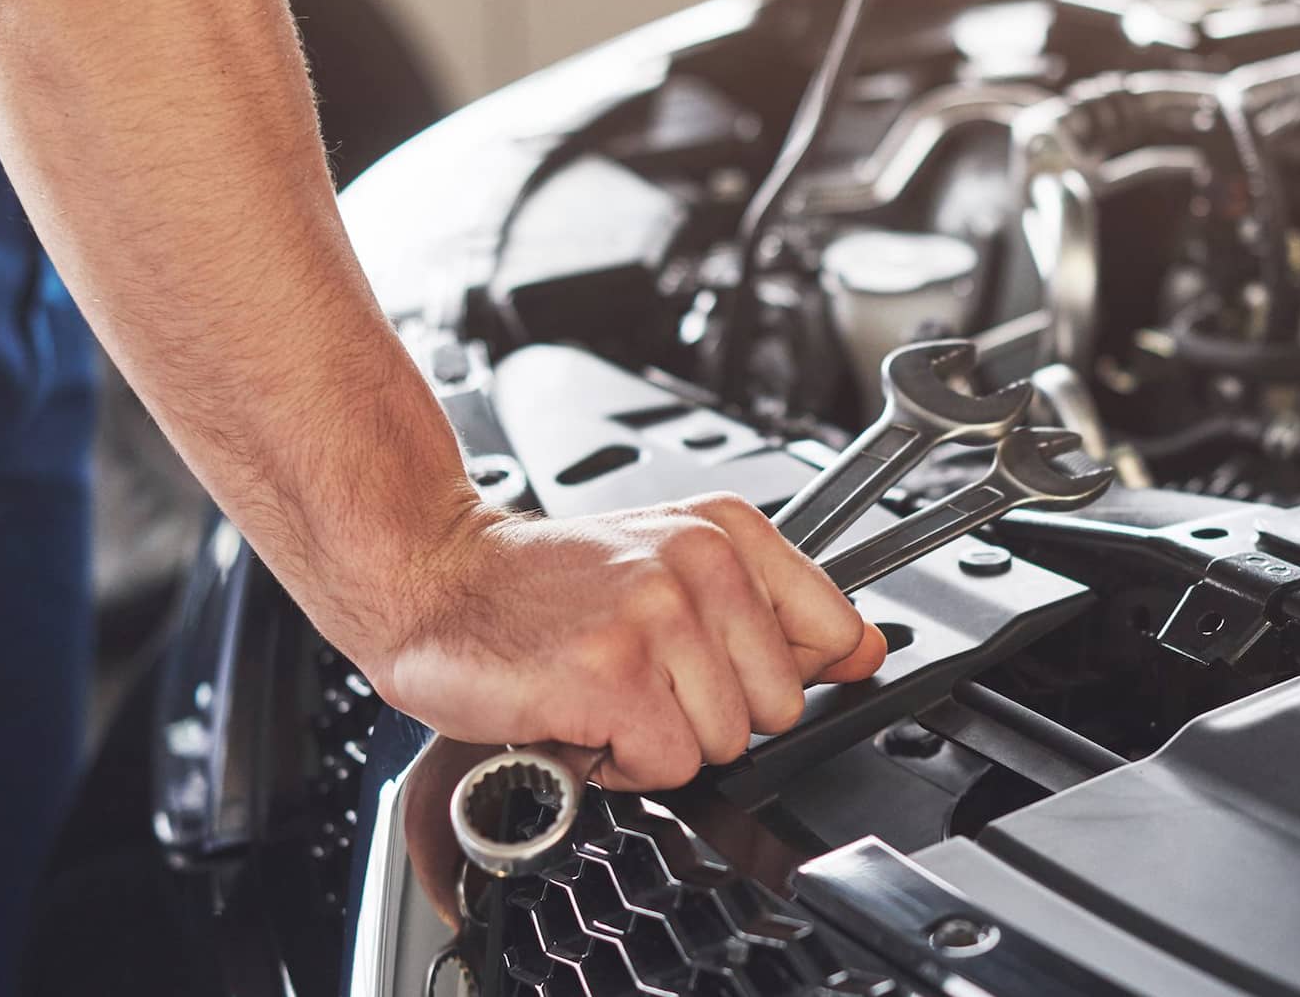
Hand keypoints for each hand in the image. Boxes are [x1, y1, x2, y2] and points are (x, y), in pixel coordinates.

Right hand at [362, 493, 887, 790]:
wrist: (434, 578)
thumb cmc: (543, 584)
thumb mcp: (671, 565)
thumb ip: (776, 609)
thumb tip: (866, 649)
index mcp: (725, 532)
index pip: (832, 632)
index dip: (777, 674)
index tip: (723, 667)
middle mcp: (700, 564)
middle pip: (778, 707)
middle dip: (709, 714)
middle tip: (639, 677)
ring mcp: (658, 617)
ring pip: (724, 744)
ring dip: (657, 741)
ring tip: (604, 692)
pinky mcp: (614, 675)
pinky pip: (668, 767)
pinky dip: (618, 764)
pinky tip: (581, 716)